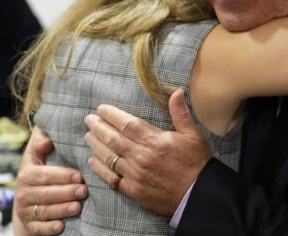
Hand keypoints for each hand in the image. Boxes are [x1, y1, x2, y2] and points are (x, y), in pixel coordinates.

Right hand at [13, 127, 86, 235]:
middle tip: (84, 191)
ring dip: (61, 210)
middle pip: (46, 193)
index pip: (44, 174)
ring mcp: (25, 210)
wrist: (27, 200)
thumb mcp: (37, 155)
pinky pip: (38, 228)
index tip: (79, 175)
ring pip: (44, 211)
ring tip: (78, 207)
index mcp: (27, 172)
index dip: (62, 175)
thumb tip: (46, 137)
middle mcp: (24, 192)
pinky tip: (61, 226)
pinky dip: (49, 228)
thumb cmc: (40, 172)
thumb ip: (41, 141)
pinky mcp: (28, 225)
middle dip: (66, 192)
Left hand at [84, 89, 212, 215]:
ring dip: (96, 145)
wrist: (199, 195)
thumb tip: (176, 92)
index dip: (111, 115)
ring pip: (109, 157)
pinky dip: (100, 169)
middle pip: (113, 138)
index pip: (127, 124)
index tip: (101, 109)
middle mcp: (141, 156)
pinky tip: (93, 161)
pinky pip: (111, 178)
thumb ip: (181, 113)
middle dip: (98, 127)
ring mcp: (135, 174)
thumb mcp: (193, 134)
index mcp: (155, 140)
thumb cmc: (197, 163)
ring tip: (88, 135)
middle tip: (88, 119)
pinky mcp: (133, 190)